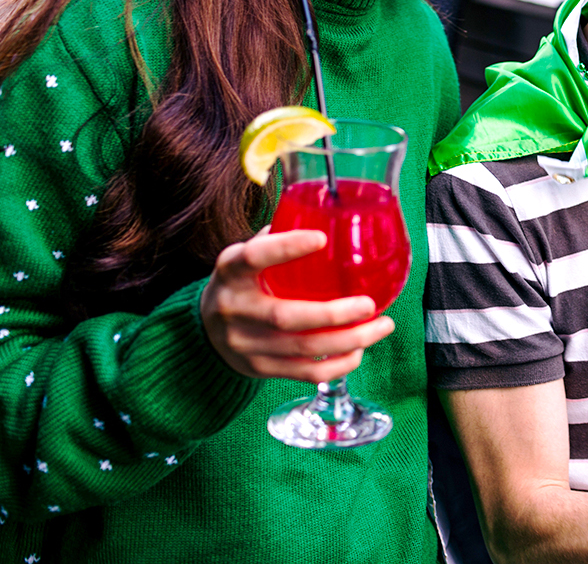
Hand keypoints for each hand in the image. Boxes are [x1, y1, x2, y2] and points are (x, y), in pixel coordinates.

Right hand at [200, 228, 395, 381]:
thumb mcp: (247, 255)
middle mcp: (233, 308)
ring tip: (382, 326)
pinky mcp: (259, 368)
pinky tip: (359, 350)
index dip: (286, 247)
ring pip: (303, 348)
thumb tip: (332, 215)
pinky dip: (338, 365)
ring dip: (349, 340)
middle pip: (285, 317)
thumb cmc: (243, 282)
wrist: (206, 329)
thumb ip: (280, 238)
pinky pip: (304, 372)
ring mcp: (244, 343)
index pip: (254, 257)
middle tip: (370, 305)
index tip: (321, 238)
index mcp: (231, 270)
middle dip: (334, 314)